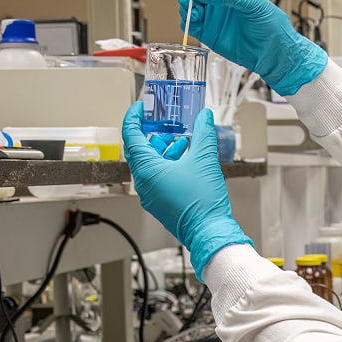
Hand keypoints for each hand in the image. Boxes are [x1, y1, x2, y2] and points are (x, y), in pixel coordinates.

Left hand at [122, 102, 251, 274]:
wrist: (210, 233)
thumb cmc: (202, 203)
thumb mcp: (205, 160)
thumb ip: (203, 133)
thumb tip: (204, 116)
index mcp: (147, 170)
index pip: (130, 136)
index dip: (134, 118)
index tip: (141, 108)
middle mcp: (144, 184)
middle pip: (139, 150)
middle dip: (153, 134)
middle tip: (164, 122)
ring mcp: (151, 196)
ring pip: (150, 165)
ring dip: (163, 150)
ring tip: (181, 140)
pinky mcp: (161, 203)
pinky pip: (157, 178)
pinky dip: (167, 165)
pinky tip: (185, 159)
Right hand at [178, 0, 326, 95]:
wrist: (273, 53)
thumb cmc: (270, 25)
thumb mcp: (251, 3)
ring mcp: (212, 16)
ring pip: (189, 6)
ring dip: (186, 7)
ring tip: (194, 13)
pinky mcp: (208, 33)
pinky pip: (190, 25)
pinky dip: (187, 23)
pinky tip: (194, 23)